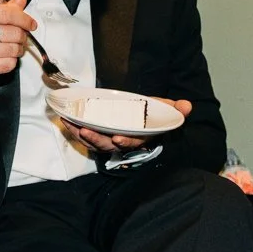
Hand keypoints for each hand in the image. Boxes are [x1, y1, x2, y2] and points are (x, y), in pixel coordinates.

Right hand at [0, 0, 37, 97]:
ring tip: (10, 46)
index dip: (23, 18)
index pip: (6, 13)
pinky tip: (3, 56)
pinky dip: (11, 60)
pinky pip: (10, 63)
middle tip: (18, 36)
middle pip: (14, 32)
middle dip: (22, 35)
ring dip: (18, 49)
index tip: (31, 23)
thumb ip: (4, 9)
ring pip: (14, 49)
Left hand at [60, 97, 190, 152]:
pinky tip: (66, 121)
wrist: (141, 116)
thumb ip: (174, 109)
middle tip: (86, 130)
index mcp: (140, 136)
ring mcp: (109, 140)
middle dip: (97, 139)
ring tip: (70, 124)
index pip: (134, 142)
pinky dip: (75, 130)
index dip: (127, 141)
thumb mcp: (165, 109)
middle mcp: (123, 141)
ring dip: (81, 135)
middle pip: (109, 145)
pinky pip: (85, 137)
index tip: (118, 138)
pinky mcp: (98, 136)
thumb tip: (186, 106)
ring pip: (94, 142)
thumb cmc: (152, 114)